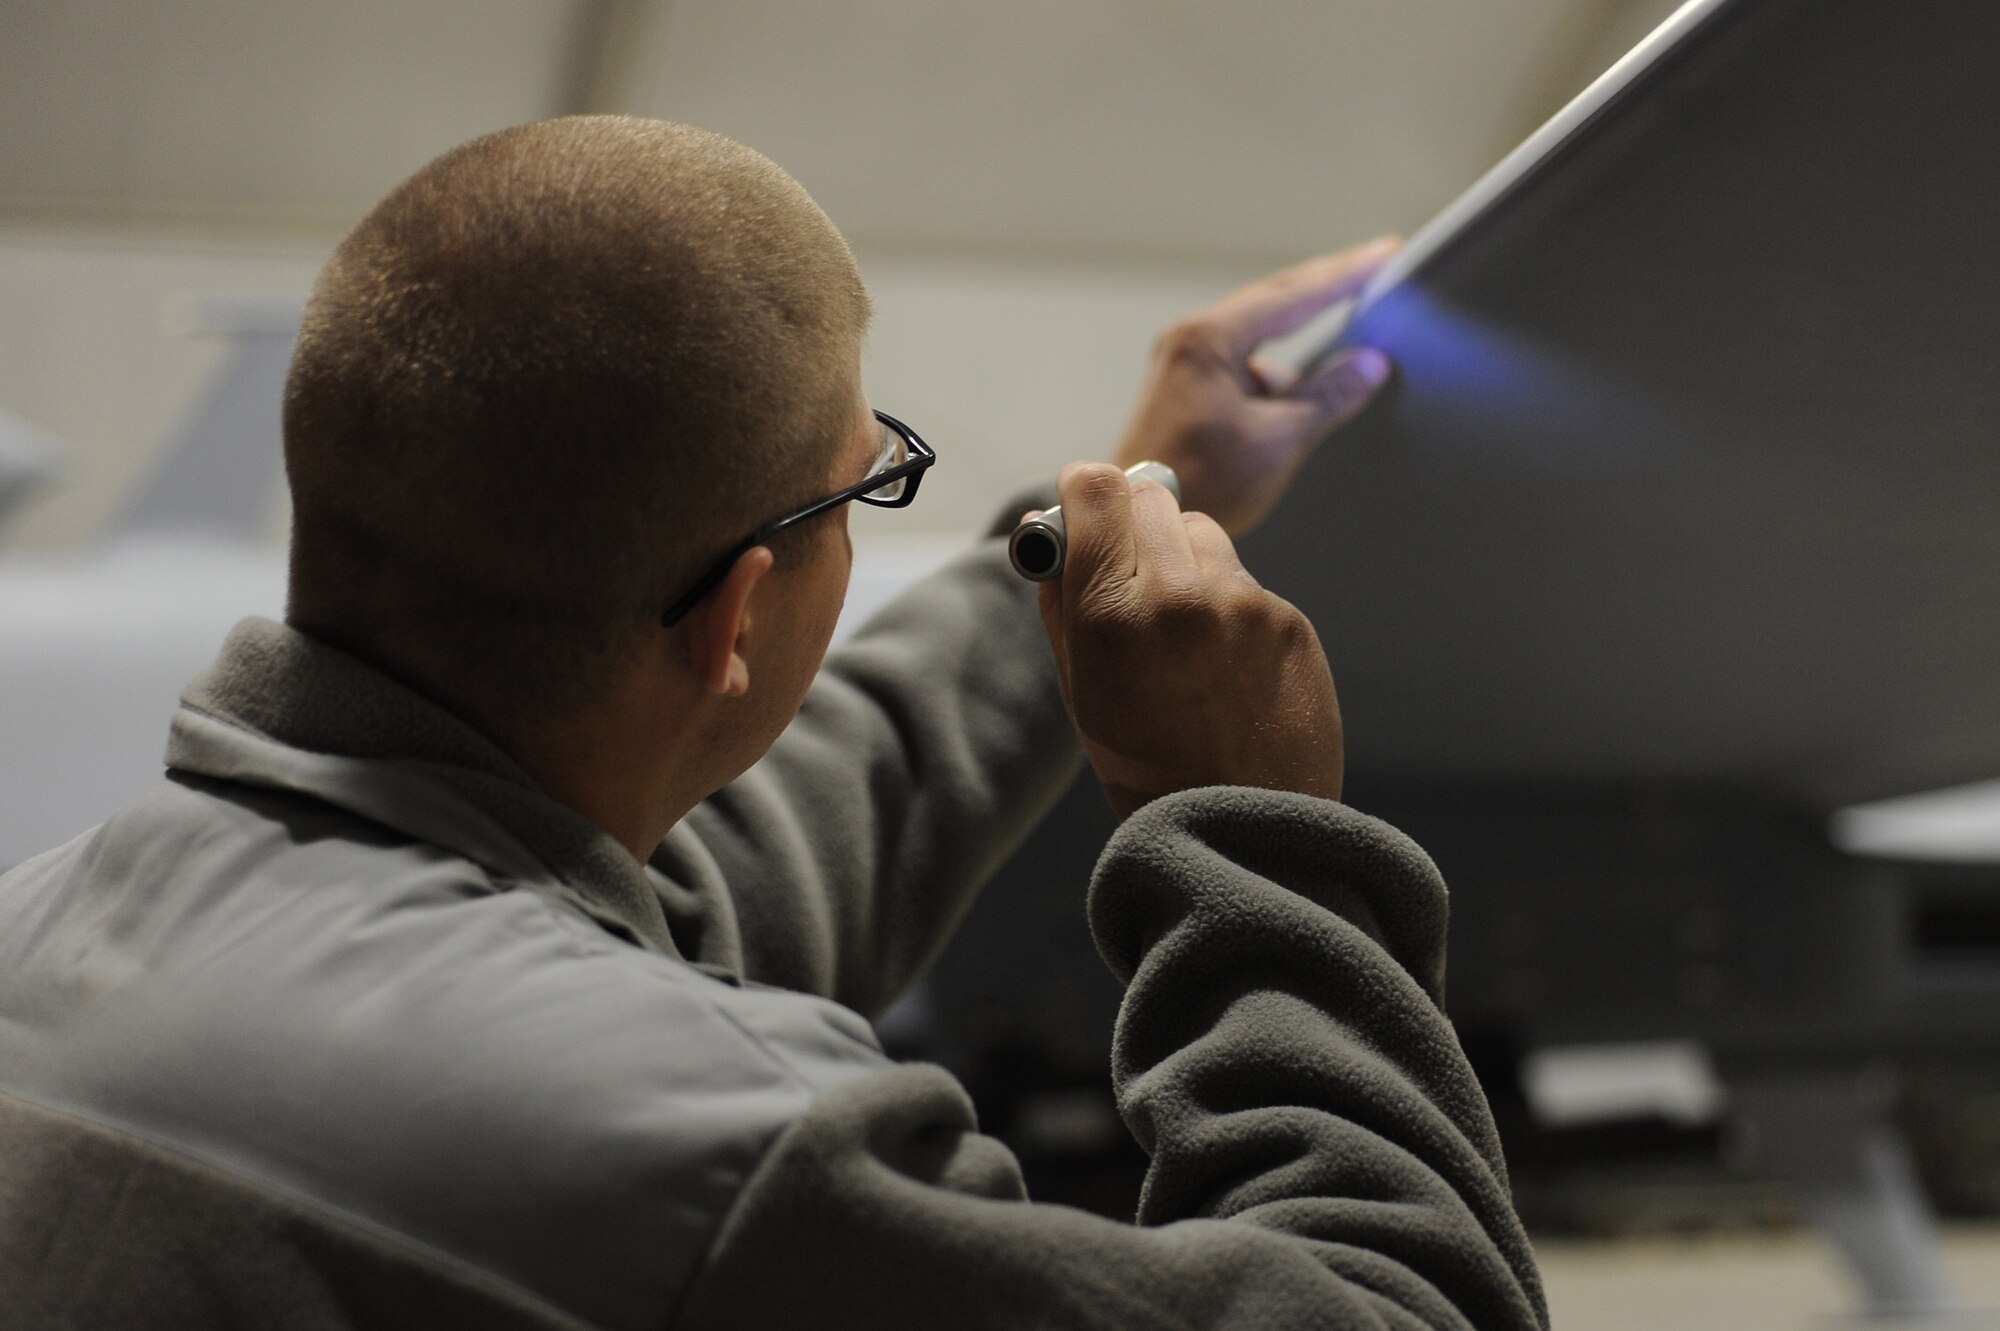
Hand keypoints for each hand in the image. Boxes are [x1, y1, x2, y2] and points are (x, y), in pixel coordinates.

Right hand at [1036, 462, 1341, 819]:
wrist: (1240, 828)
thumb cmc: (1143, 762)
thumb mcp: (1080, 688)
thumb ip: (1060, 602)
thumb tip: (1044, 529)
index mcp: (1113, 612)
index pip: (1096, 488)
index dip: (1083, 490)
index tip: (1083, 504)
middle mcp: (1182, 594)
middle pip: (1152, 497)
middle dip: (1134, 522)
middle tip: (1131, 567)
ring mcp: (1245, 605)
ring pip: (1204, 534)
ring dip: (1187, 560)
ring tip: (1183, 629)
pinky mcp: (1290, 621)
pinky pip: (1248, 585)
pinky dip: (1230, 607)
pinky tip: (1226, 665)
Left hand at [1112, 238, 1397, 536]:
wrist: (1138, 520)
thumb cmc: (1200, 483)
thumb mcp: (1279, 440)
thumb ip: (1329, 396)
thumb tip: (1372, 363)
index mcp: (1210, 339)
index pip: (1293, 294)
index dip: (1345, 274)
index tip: (1385, 253)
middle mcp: (1191, 337)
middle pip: (1274, 304)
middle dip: (1327, 295)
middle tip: (1377, 271)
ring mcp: (1184, 360)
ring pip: (1259, 344)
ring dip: (1293, 369)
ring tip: (1306, 408)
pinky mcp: (1184, 385)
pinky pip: (1242, 369)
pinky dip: (1271, 387)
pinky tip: (1280, 425)